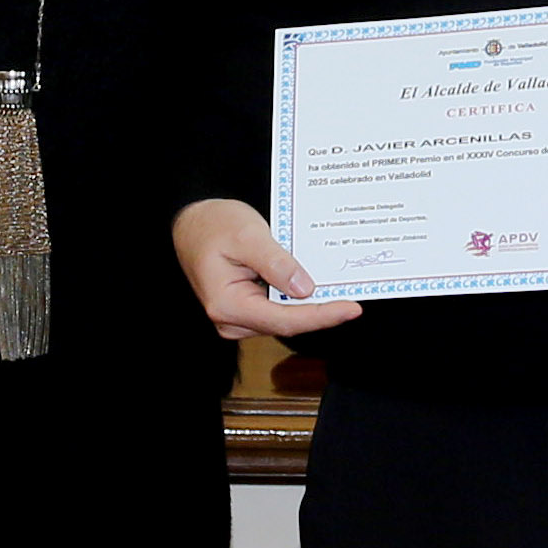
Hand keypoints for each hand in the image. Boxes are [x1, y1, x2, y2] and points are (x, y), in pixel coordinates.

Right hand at [174, 198, 363, 342]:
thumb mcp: (247, 235)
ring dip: (312, 305)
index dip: (321, 316)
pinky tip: (318, 286)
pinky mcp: (246, 311)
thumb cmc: (214, 224)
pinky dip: (299, 299)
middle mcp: (231, 320)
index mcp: (227, 304)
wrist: (192, 223)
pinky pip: (279, 310)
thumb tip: (304, 289)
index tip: (352, 308)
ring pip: (285, 318)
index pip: (284, 320)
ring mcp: (238, 319)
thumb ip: (276, 263)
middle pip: (287, 323)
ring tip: (340, 288)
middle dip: (321, 310)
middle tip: (354, 294)